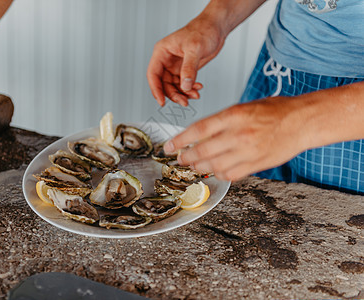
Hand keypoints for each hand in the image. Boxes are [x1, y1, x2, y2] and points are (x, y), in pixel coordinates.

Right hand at [147, 16, 224, 106]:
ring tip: (194, 95)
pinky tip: (198, 88)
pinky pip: (183, 84)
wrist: (216, 28)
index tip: (162, 102)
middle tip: (184, 102)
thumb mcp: (195, 49)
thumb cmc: (203, 30)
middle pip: (163, 84)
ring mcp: (175, 66)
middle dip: (174, 94)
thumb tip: (185, 86)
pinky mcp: (185, 70)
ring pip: (174, 86)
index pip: (153, 74)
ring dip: (183, 93)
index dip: (156, 89)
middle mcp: (166, 60)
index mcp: (162, 52)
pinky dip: (190, 89)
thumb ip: (189, 68)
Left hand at [164, 97, 306, 180]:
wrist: (302, 121)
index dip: (179, 140)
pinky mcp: (256, 165)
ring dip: (199, 167)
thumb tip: (199, 136)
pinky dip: (219, 173)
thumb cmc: (274, 111)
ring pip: (213, 166)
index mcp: (234, 115)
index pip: (198, 130)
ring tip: (194, 164)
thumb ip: (221, 122)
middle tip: (179, 159)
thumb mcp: (243, 108)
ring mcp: (248, 152)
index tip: (168, 146)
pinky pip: (230, 174)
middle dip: (186, 157)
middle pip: (202, 151)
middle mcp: (239, 134)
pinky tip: (216, 169)